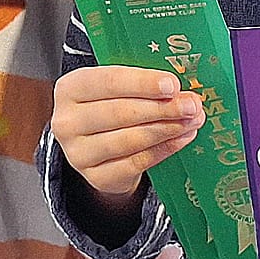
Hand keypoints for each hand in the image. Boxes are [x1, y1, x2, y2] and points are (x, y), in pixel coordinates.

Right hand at [52, 65, 203, 201]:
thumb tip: (180, 89)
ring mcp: (79, 153)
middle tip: (192, 105)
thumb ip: (141, 83)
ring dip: (167, 129)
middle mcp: (67, 122)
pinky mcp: (96, 177)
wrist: (96, 145)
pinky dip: (164, 149)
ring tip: (192, 120)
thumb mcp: (115, 87)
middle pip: (120, 113)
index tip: (172, 85)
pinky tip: (182, 138)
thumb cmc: (109, 105)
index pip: (107, 82)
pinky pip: (137, 163)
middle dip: (162, 108)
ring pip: (130, 140)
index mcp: (70, 88)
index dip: (142, 83)